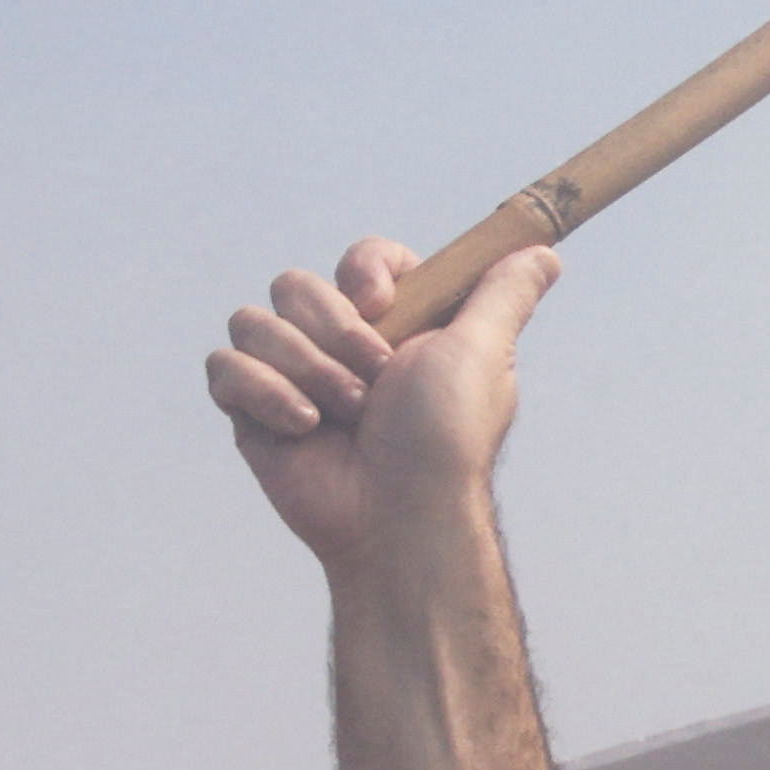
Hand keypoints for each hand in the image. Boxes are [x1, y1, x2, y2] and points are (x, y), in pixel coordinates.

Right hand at [205, 239, 546, 565]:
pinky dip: (265, 394)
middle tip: (374, 383)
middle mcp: (342, 344)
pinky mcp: (252, 406)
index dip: (365, 271)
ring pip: (254, 321)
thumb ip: (502, 296)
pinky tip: (304, 428)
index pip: (365, 261)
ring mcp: (292, 373)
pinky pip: (225, 365)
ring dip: (307, 369)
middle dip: (335, 334)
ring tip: (344, 416)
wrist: (401, 515)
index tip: (379, 305)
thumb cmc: (446, 441)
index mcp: (399, 326)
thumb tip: (543, 255)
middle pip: (296, 285)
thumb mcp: (483, 354)